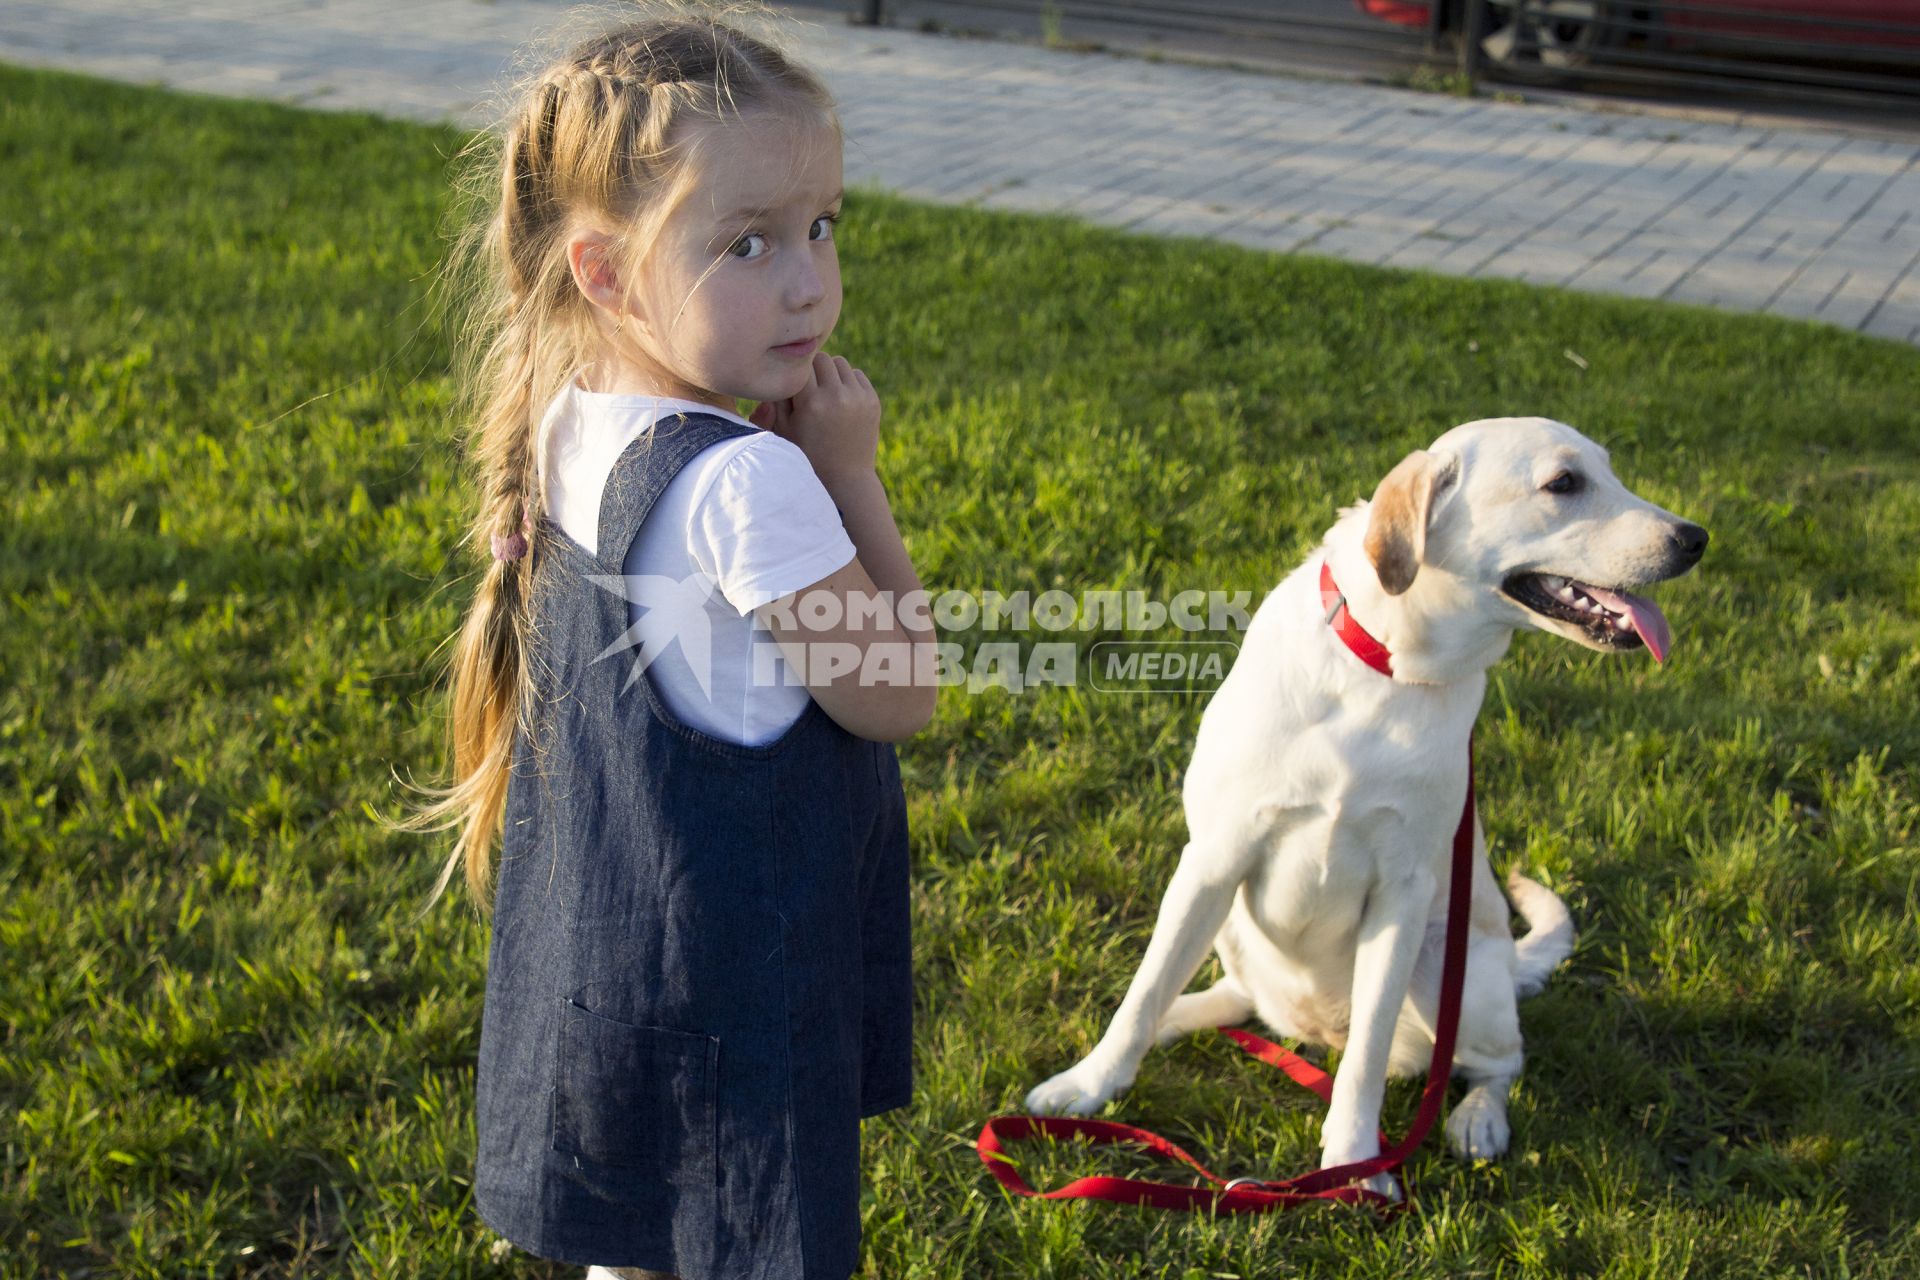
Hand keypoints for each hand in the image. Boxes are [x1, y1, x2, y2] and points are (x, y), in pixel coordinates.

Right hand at [750, 352, 880, 486]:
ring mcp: (857, 398)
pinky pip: (856, 374)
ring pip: (840, 363)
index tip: (794, 382)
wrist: (846, 477)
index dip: (796, 372)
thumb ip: (777, 400)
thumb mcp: (784, 431)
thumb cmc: (807, 454)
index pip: (801, 365)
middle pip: (821, 358)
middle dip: (813, 369)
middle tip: (810, 387)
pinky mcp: (872, 400)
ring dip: (831, 373)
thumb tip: (777, 373)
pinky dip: (847, 381)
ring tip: (825, 392)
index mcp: (811, 403)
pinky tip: (841, 399)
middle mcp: (836, 397)